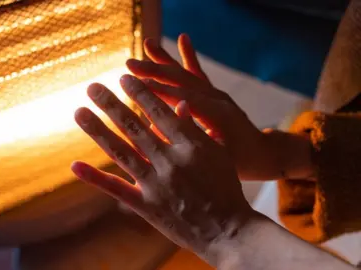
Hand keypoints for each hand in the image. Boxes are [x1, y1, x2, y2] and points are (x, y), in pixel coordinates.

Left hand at [71, 74, 254, 262]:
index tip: (123, 78)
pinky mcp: (146, 206)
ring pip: (121, 152)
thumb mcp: (218, 154)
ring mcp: (156, 185)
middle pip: (135, 127)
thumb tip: (178, 104)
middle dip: (111, 104)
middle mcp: (170, 162)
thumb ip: (195, 129)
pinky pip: (116, 189)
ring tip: (79, 111)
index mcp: (191, 146)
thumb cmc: (225, 188)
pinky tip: (75, 165)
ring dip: (98, 130)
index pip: (159, 113)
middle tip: (92, 87)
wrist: (228, 231)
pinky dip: (95, 177)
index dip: (140, 93)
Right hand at [126, 34, 312, 179]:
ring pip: (187, 74)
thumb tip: (161, 126)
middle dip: (155, 71)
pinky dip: (189, 57)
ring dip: (165, 60)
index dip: (159, 91)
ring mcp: (217, 94)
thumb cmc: (241, 163)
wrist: (264, 154)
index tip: (135, 83)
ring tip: (148, 43)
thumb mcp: (218, 159)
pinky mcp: (215, 94)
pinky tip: (183, 39)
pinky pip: (199, 74)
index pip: (184, 98)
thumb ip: (193, 142)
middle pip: (182, 81)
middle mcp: (218, 99)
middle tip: (129, 63)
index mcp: (219, 115)